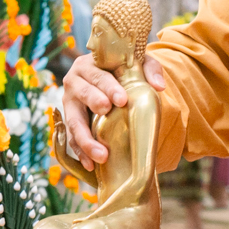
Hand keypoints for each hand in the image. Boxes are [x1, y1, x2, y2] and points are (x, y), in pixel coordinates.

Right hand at [60, 50, 165, 167]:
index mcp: (87, 66)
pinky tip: (91, 165)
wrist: (109, 78)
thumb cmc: (122, 70)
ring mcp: (69, 105)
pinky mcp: (70, 123)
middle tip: (107, 113)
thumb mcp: (138, 63)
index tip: (122, 100)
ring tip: (102, 156)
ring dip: (86, 140)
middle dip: (94, 104)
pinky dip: (80, 152)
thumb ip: (150, 69)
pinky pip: (71, 139)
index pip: (97, 76)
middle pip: (82, 95)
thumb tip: (159, 86)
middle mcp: (73, 83)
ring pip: (73, 122)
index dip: (108, 87)